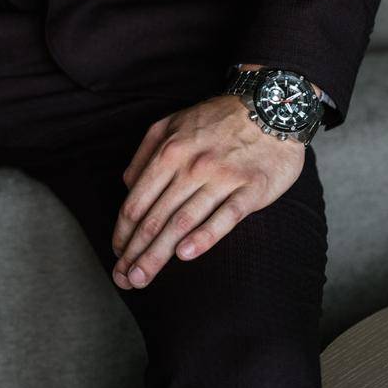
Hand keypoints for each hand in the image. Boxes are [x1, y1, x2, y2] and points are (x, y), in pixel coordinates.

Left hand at [110, 94, 304, 290]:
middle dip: (136, 251)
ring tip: (142, 277)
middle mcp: (192, 165)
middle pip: (156, 217)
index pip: (138, 200)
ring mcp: (222, 178)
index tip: (116, 254)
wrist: (270, 107)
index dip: (123, 231)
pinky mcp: (251, 189)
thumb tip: (127, 186)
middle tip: (124, 280)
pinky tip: (185, 255)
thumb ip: (146, 153)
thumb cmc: (217, 119)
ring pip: (183, 222)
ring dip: (159, 254)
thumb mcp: (171, 123)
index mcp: (169, 151)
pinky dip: (203, 237)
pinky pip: (225, 217)